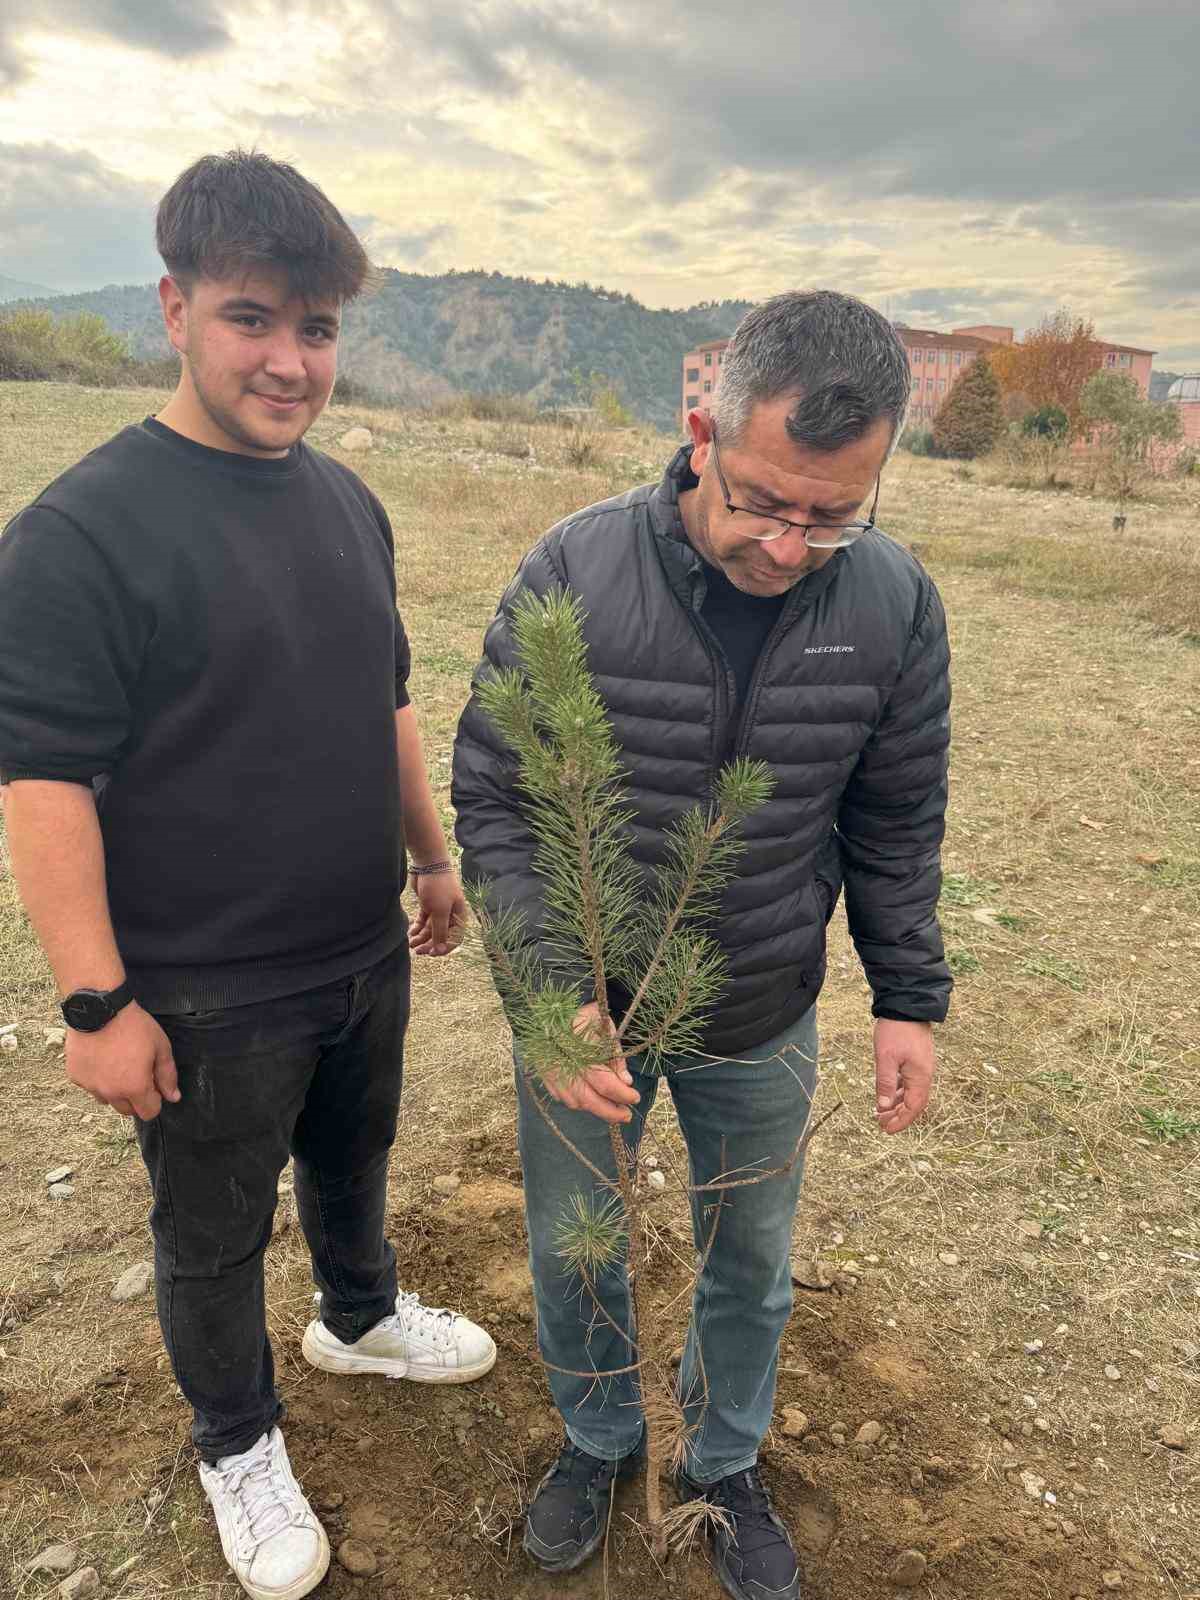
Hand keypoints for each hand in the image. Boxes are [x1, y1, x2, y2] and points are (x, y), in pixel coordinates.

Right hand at [65, 1002, 180, 1120]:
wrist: (100, 1008)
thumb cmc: (133, 1026)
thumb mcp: (160, 1047)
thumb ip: (167, 1076)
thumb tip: (173, 1097)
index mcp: (135, 1088)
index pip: (148, 1113)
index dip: (154, 1100)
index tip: (154, 1085)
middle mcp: (111, 1092)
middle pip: (127, 1110)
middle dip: (135, 1097)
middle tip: (136, 1072)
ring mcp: (90, 1086)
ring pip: (107, 1099)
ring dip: (114, 1089)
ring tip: (118, 1063)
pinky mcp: (76, 1076)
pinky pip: (90, 1085)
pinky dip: (97, 1078)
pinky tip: (101, 1058)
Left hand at [408, 870, 467, 956]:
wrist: (429, 865)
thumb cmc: (439, 887)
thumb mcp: (440, 911)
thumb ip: (440, 931)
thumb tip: (439, 950)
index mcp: (458, 917)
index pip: (455, 939)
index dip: (444, 948)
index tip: (431, 953)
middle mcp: (450, 915)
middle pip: (440, 936)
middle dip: (429, 944)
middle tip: (417, 951)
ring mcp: (438, 910)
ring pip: (430, 930)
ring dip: (421, 938)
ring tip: (411, 943)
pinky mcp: (427, 905)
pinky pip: (423, 921)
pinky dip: (417, 928)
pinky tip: (410, 932)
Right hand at [542, 1002, 641, 1125]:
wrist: (554, 1006)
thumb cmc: (587, 1015)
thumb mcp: (607, 1029)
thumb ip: (616, 1057)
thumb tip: (626, 1083)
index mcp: (579, 1046)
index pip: (603, 1081)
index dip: (621, 1094)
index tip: (635, 1097)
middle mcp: (561, 1061)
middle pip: (586, 1099)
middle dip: (609, 1111)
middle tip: (626, 1115)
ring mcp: (550, 1069)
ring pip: (573, 1101)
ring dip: (594, 1109)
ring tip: (613, 1108)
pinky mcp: (544, 1073)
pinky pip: (561, 1096)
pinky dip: (578, 1102)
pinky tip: (592, 1099)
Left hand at [873, 1018, 935, 1133]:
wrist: (907, 1005)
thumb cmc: (896, 1030)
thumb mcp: (885, 1057)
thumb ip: (885, 1083)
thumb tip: (883, 1107)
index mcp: (920, 1076)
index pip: (913, 1107)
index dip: (901, 1121)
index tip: (887, 1130)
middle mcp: (925, 1074)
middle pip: (914, 1103)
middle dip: (898, 1115)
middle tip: (880, 1124)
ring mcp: (922, 1066)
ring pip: (911, 1093)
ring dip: (898, 1104)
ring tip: (881, 1112)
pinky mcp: (917, 1059)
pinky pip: (909, 1082)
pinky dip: (899, 1091)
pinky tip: (888, 1094)